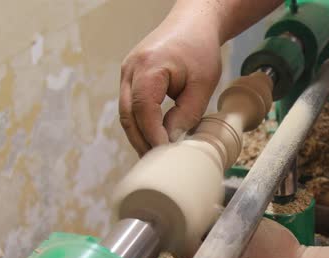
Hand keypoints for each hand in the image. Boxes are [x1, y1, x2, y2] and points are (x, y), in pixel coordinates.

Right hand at [119, 15, 221, 155]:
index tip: (164, 154)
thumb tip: (171, 140)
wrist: (193, 23)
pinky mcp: (131, 77)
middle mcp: (131, 69)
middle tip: (157, 164)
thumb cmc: (200, 49)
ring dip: (139, 135)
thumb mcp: (202, 84)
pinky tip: (152, 138)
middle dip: (141, 141)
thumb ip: (186, 113)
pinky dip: (139, 123)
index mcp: (148, 67)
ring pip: (126, 112)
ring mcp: (127, 72)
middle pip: (128, 114)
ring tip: (155, 156)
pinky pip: (130, 105)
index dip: (152, 135)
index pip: (144, 110)